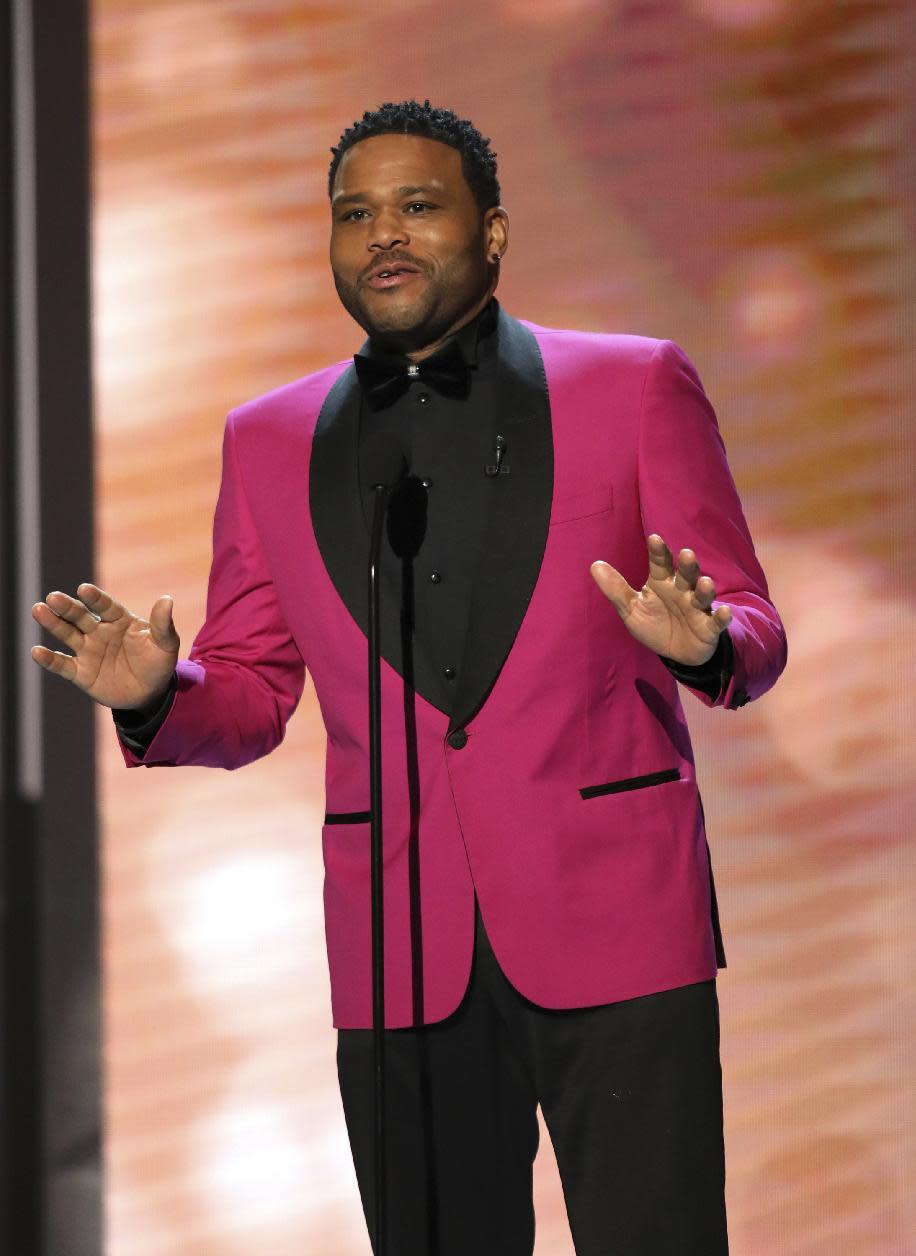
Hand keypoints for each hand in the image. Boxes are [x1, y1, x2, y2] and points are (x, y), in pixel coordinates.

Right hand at [31, 584, 179, 708]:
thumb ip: (163, 624)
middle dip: (67, 607)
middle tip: (53, 598)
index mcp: (119, 620)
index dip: (95, 598)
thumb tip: (167, 600)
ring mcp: (88, 651)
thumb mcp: (165, 644)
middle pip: (81, 616)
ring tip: (38, 610)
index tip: (83, 589)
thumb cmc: (158, 663)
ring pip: (67, 634)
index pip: (105, 606)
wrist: (150, 693)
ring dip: (53, 623)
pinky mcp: (81, 672)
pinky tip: (37, 652)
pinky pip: (63, 664)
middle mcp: (100, 631)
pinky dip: (50, 659)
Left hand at [590, 534, 731, 665]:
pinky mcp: (709, 627)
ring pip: (703, 595)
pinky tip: (725, 612)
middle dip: (688, 565)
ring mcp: (698, 608)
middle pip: (686, 574)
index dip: (658, 552)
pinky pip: (717, 621)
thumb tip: (594, 565)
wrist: (676, 652)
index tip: (654, 538)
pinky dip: (722, 617)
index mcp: (662, 583)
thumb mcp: (631, 609)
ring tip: (704, 582)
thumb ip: (616, 589)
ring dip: (705, 589)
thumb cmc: (654, 624)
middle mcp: (683, 591)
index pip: (660, 563)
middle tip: (686, 554)